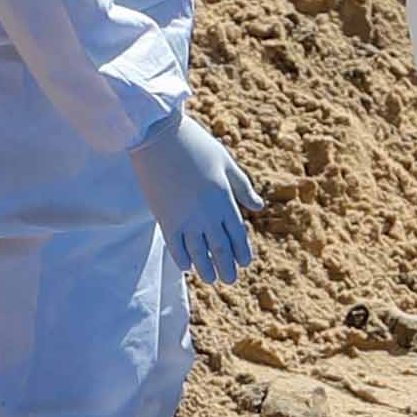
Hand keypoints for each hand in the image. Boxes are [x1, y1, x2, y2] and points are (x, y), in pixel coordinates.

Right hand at [122, 107, 259, 283]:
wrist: (158, 137)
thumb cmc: (195, 145)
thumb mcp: (225, 162)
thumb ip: (242, 187)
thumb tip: (258, 207)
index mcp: (224, 200)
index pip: (237, 235)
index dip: (241, 251)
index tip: (244, 263)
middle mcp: (207, 214)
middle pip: (220, 249)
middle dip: (226, 267)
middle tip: (230, 279)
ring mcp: (185, 219)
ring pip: (198, 253)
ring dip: (206, 269)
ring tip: (211, 279)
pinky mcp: (165, 219)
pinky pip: (175, 247)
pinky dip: (182, 259)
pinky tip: (187, 267)